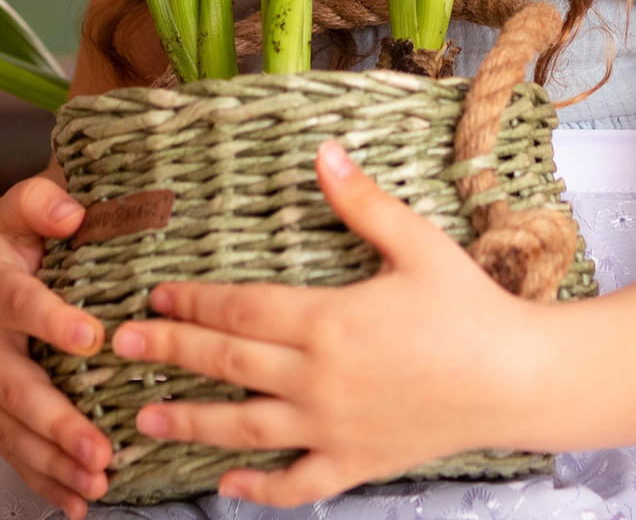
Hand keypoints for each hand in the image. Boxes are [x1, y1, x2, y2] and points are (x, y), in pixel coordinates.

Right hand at [0, 175, 111, 518]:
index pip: (21, 303)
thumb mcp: (17, 209)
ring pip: (13, 430)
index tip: (94, 339)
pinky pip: (12, 452)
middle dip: (57, 422)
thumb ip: (41, 202)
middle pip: (15, 386)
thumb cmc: (6, 240)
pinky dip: (43, 481)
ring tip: (98, 482)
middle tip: (100, 448)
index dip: (53, 320)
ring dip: (54, 462)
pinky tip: (78, 504)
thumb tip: (72, 211)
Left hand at [109, 140, 540, 505]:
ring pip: (245, 428)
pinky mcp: (356, 464)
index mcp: (328, 321)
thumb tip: (323, 150)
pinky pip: (297, 483)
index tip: (154, 294)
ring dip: (190, 422)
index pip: (240, 308)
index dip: (192, 300)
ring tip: (145, 417)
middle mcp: (319, 379)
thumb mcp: (417, 243)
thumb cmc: (470, 308)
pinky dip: (259, 490)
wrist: (517, 380)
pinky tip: (227, 487)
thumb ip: (362, 201)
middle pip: (227, 362)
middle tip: (118, 345)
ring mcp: (333, 428)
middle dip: (169, 351)